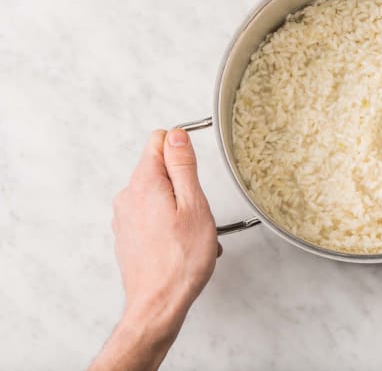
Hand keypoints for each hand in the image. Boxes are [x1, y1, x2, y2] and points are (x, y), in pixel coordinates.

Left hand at [91, 129, 218, 370]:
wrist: (158, 304)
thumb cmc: (181, 261)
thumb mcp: (194, 205)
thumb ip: (183, 165)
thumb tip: (176, 135)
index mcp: (144, 183)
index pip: (159, 141)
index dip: (182, 152)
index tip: (194, 174)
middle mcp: (128, 197)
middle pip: (160, 170)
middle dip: (184, 185)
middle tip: (198, 212)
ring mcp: (125, 217)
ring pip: (159, 195)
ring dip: (181, 207)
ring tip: (194, 234)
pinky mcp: (128, 235)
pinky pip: (153, 216)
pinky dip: (171, 224)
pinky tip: (183, 244)